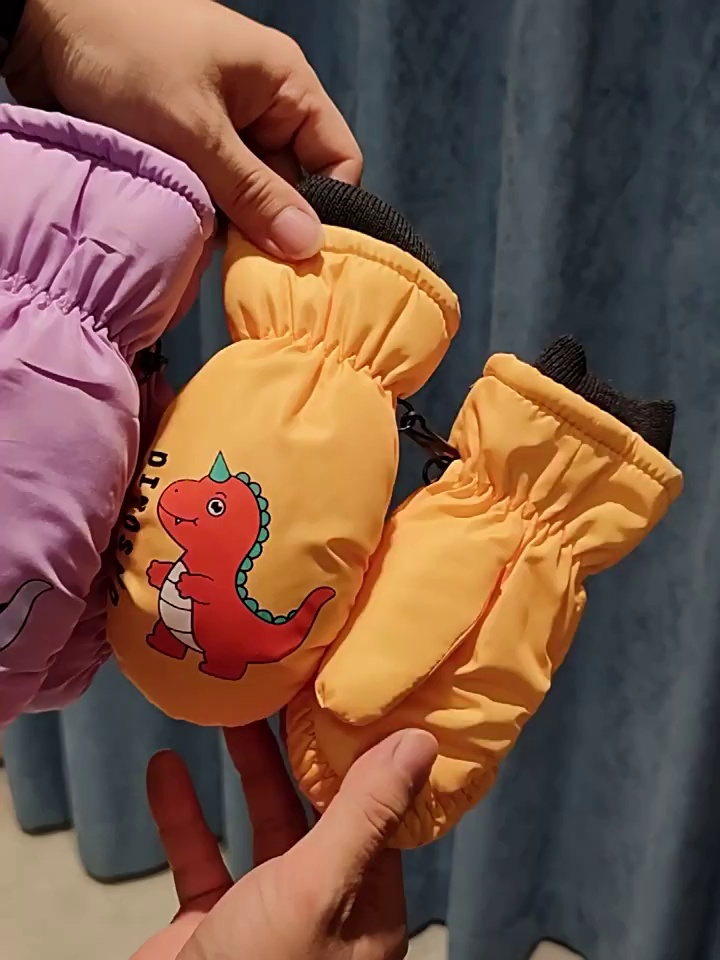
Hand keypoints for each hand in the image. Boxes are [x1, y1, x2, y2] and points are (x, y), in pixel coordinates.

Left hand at [3, 0, 362, 258]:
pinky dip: (206, 223)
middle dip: (274, 229)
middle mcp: (262, 111)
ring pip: (251, 200)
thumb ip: (252, 191)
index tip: (305, 259)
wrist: (38, 24)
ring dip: (235, 230)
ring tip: (218, 258)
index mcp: (284, 85)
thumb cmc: (123, 53)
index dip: (330, 211)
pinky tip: (192, 243)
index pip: (338, 159)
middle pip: (294, 188)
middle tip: (255, 272)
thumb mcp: (195, 128)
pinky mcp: (188, 153)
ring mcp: (223, 134)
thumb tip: (306, 246)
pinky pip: (215, 199)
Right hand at [132, 722, 436, 959]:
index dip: (364, 751)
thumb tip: (423, 740)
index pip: (378, 808)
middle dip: (297, 749)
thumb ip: (363, 813)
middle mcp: (325, 905)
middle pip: (315, 807)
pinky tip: (164, 768)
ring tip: (230, 711)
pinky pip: (201, 857)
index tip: (350, 694)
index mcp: (367, 901)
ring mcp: (265, 914)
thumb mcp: (319, 888)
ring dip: (244, 770)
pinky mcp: (210, 925)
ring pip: (260, 825)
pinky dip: (183, 814)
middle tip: (283, 687)